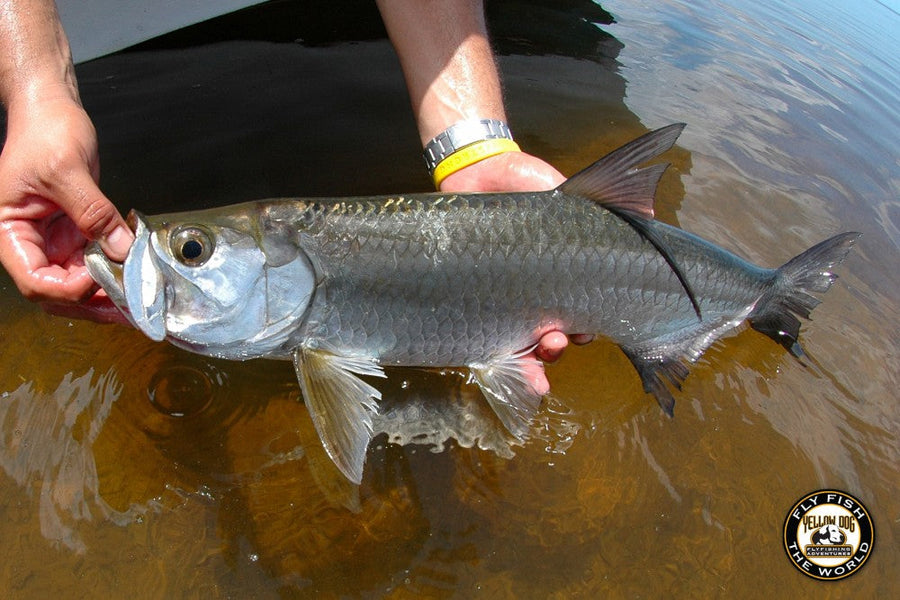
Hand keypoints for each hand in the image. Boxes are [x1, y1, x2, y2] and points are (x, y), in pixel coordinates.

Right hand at [0, 93, 132, 321]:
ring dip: (109, 294)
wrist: (51, 109)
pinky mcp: (76, 233)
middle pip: (57, 291)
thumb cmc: (44, 131)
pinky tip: (138, 276)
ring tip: (140, 301)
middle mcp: (29, 241)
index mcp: (10, 230)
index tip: (99, 277)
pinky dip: (116, 272)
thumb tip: (120, 248)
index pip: (34, 279)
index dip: (68, 289)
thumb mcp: (67, 169)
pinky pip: (96, 262)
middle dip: (93, 303)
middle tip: (130, 309)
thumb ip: (93, 212)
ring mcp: (54, 240)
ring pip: (79, 283)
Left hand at [440, 150, 592, 394]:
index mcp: (562, 275)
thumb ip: (605, 200)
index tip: (589, 329)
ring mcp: (507, 299)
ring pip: (525, 342)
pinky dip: (500, 356)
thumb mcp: (566, 189)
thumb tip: (648, 212)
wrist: (478, 172)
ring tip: (541, 349)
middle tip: (559, 339)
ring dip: (537, 356)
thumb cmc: (524, 183)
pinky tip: (504, 364)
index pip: (581, 312)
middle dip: (559, 344)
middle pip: (555, 333)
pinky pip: (489, 335)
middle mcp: (537, 292)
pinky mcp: (478, 299)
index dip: (587, 327)